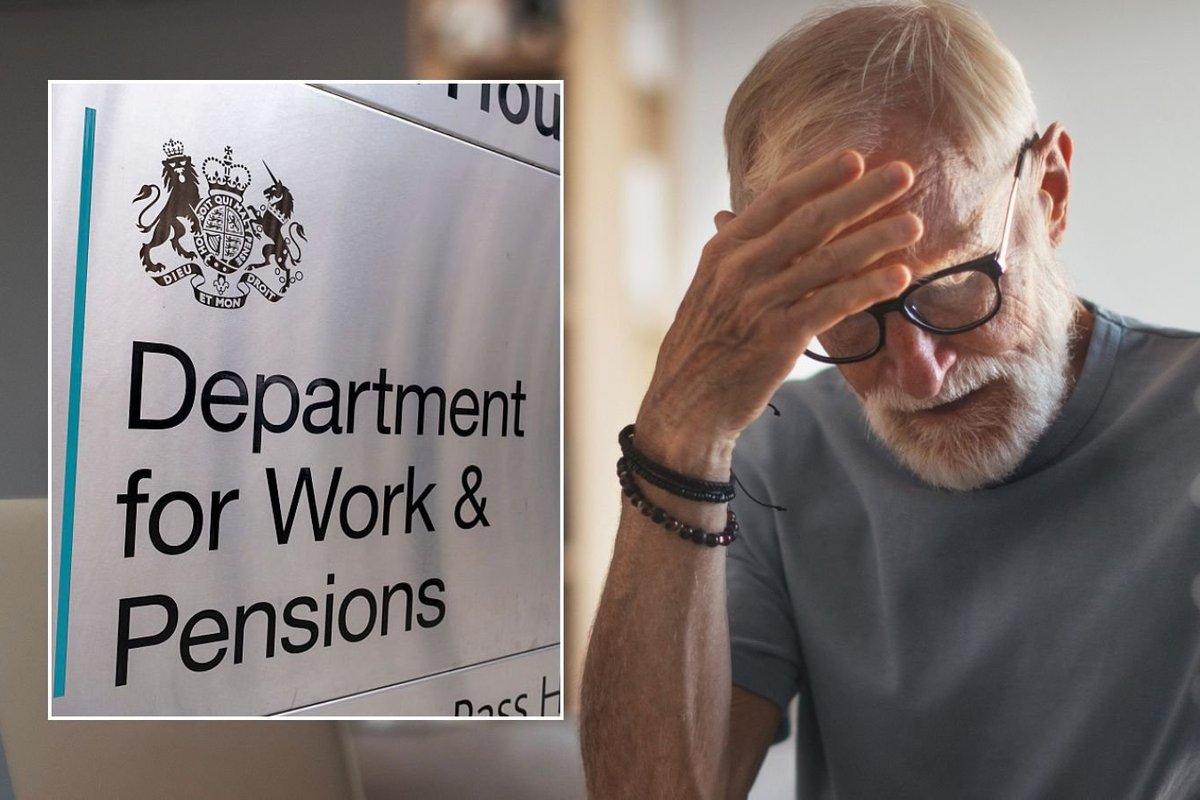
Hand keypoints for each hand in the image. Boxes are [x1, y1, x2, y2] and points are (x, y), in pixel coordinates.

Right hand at [635, 149, 923, 475]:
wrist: (686, 404)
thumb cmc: (702, 346)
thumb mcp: (707, 289)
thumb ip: (731, 254)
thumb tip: (731, 215)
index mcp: (723, 250)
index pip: (777, 200)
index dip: (819, 176)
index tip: (855, 158)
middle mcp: (739, 270)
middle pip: (811, 221)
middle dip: (861, 195)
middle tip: (903, 174)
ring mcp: (759, 303)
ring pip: (828, 260)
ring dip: (877, 238)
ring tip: (914, 223)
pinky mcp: (779, 339)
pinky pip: (833, 305)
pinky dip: (868, 288)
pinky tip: (899, 277)